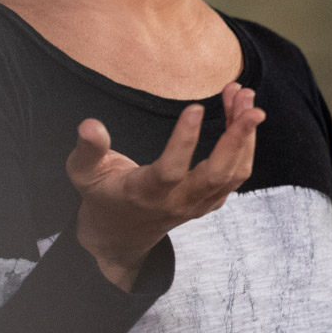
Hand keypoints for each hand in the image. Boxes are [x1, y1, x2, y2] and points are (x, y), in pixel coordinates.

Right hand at [66, 82, 263, 289]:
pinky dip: (245, 144)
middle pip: (218, 174)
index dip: (185, 141)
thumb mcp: (85, 175)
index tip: (196, 107)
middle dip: (237, 137)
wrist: (120, 237)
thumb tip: (89, 125)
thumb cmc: (102, 197)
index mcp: (145, 194)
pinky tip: (241, 112)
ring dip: (245, 133)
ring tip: (244, 95)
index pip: (170, 171)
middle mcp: (178, 202)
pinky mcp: (210, 201)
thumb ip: (88, 151)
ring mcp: (198, 204)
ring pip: (235, 173)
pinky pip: (237, 174)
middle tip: (246, 99)